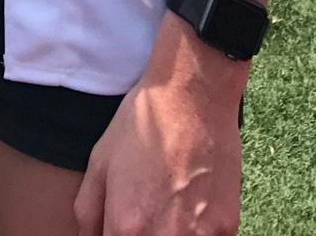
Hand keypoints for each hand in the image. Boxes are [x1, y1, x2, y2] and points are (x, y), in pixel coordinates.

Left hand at [74, 66, 242, 235]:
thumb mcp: (99, 163)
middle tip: (142, 214)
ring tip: (166, 209)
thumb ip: (88, 215)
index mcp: (127, 229)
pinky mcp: (227, 230)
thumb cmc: (144, 124)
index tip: (119, 225)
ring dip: (169, 235)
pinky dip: (196, 232)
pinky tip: (190, 207)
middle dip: (140, 235)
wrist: (192, 94)